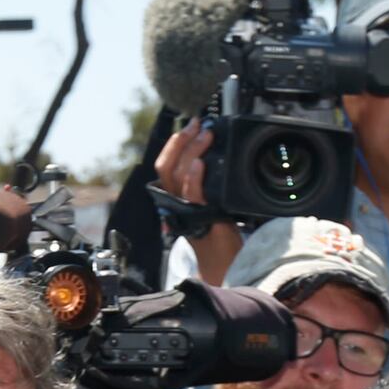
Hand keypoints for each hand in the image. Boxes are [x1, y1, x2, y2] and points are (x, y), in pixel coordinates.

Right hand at [152, 118, 243, 277]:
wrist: (223, 263)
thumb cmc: (219, 235)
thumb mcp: (210, 202)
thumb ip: (206, 184)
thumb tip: (213, 157)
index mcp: (174, 198)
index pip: (165, 166)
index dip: (174, 144)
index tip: (190, 125)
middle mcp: (175, 203)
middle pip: (167, 167)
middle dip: (182, 141)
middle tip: (198, 125)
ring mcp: (186, 210)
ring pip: (178, 175)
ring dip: (192, 151)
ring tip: (206, 136)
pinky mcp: (201, 218)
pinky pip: (192, 194)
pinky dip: (195, 177)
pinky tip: (201, 163)